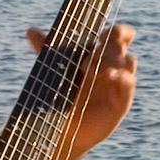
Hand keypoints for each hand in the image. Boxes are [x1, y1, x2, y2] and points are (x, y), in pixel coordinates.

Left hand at [31, 21, 136, 159]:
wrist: (60, 128)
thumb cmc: (60, 97)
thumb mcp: (53, 71)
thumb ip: (45, 50)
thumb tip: (30, 31)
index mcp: (98, 54)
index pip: (116, 35)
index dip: (117, 30)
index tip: (102, 33)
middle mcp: (112, 65)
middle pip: (121, 44)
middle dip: (112, 40)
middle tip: (96, 44)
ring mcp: (119, 82)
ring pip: (128, 60)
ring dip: (112, 59)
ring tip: (90, 67)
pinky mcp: (122, 99)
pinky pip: (128, 82)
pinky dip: (120, 75)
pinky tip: (108, 75)